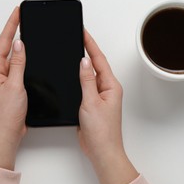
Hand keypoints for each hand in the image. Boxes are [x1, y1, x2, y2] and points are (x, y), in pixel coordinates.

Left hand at [0, 7, 26, 170]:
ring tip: (25, 29)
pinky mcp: (9, 86)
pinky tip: (28, 55)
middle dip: (14, 30)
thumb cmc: (6, 115)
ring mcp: (2, 79)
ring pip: (12, 57)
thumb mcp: (15, 85)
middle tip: (21, 16)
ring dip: (18, 45)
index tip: (17, 12)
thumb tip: (19, 44)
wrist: (6, 134)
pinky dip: (23, 59)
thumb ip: (18, 63)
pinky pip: (16, 67)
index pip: (4, 42)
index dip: (11, 25)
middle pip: (6, 47)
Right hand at [78, 30, 137, 183]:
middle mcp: (107, 89)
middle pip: (96, 65)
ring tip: (74, 50)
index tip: (83, 32)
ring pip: (90, 75)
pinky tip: (72, 75)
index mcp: (111, 86)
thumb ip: (87, 80)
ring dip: (82, 64)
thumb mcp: (91, 102)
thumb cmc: (102, 131)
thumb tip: (84, 61)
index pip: (99, 60)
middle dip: (87, 50)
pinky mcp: (92, 104)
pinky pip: (85, 86)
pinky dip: (79, 79)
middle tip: (78, 36)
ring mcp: (100, 97)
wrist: (102, 151)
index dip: (90, 44)